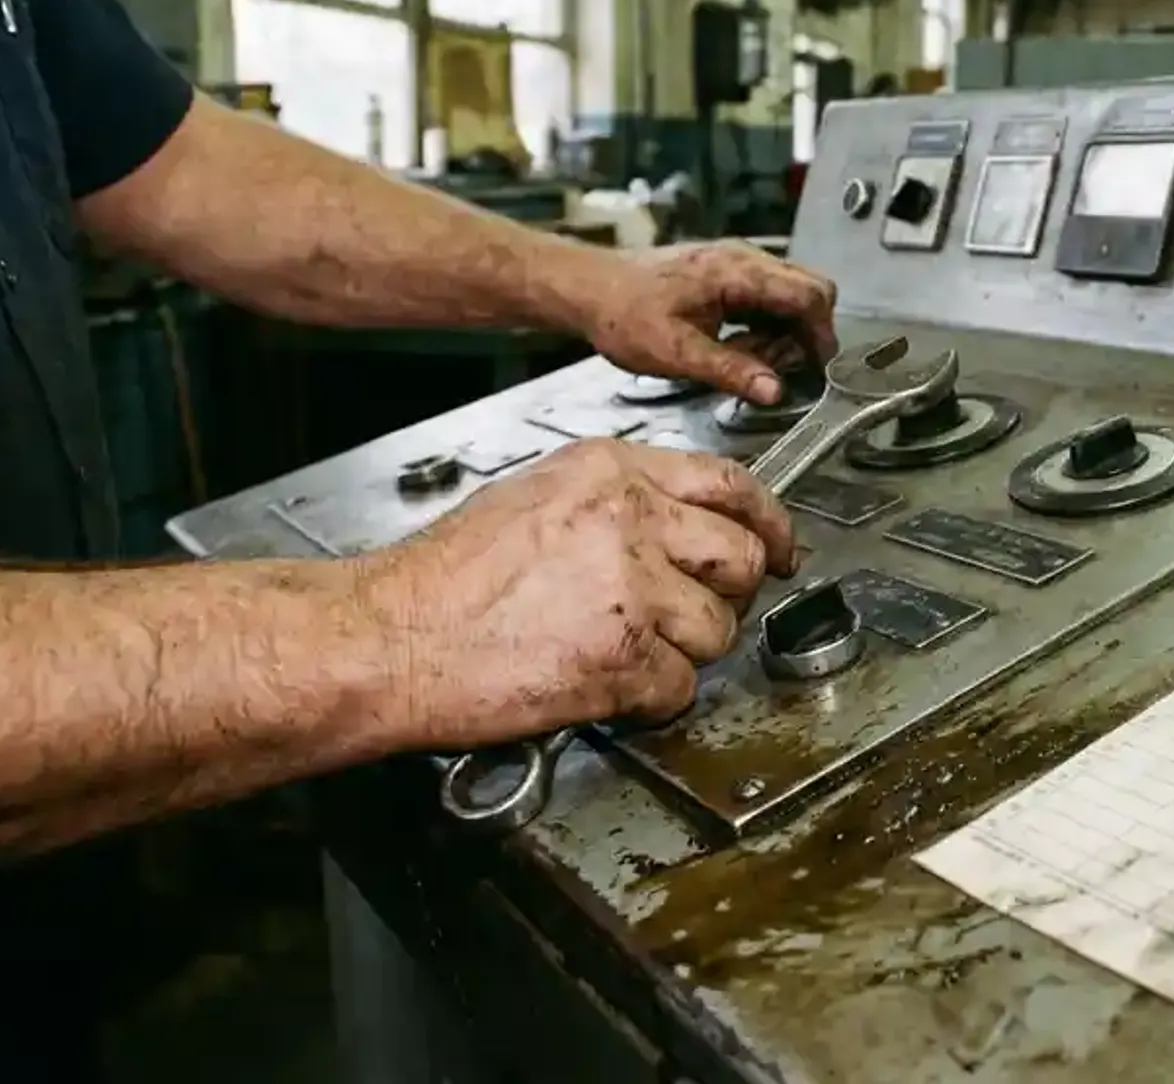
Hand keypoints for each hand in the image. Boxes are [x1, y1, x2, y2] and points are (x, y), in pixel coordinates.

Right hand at [366, 439, 796, 748]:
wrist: (392, 637)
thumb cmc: (445, 577)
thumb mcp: (538, 495)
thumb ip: (618, 500)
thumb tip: (681, 522)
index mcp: (613, 474)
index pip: (731, 485)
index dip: (769, 522)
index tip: (781, 546)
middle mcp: (631, 521)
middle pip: (742, 556)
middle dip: (734, 592)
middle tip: (707, 611)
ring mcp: (632, 590)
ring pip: (719, 628)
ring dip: (686, 651)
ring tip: (629, 650)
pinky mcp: (623, 658)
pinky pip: (680, 687)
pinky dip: (652, 698)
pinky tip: (610, 685)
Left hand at [561, 240, 837, 403]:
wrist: (589, 288)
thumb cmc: (623, 315)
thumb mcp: (676, 353)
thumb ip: (731, 370)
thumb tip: (775, 390)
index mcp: (736, 272)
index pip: (809, 295)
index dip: (821, 334)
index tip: (814, 368)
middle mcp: (744, 259)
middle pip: (810, 290)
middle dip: (805, 332)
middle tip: (775, 366)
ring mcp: (737, 262)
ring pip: (791, 293)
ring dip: (784, 330)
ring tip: (748, 358)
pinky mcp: (728, 272)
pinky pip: (769, 295)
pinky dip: (767, 322)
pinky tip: (737, 345)